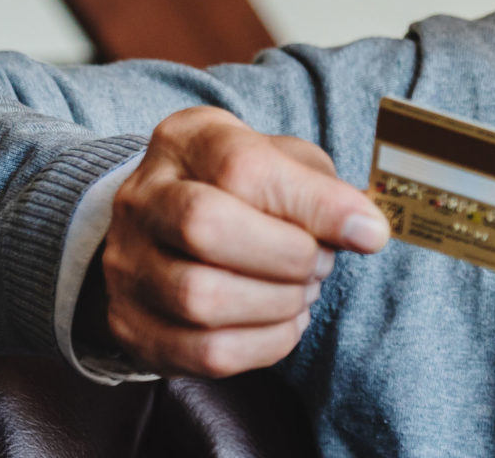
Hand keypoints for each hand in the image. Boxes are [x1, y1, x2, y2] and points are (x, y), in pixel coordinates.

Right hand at [102, 106, 388, 377]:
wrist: (167, 232)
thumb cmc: (239, 192)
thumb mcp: (280, 162)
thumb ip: (320, 187)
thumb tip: (365, 229)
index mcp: (183, 142)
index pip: (241, 168)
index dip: (314, 205)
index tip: (368, 232)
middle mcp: (140, 199)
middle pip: (204, 228)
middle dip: (286, 255)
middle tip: (320, 262)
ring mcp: (126, 265)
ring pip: (201, 299)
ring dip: (277, 303)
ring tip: (301, 290)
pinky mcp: (132, 325)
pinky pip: (204, 352)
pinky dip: (264, 344)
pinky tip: (282, 321)